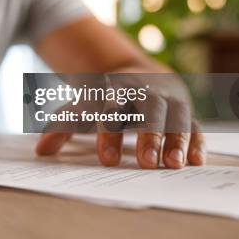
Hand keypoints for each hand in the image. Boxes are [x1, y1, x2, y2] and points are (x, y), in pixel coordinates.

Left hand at [34, 76, 206, 168]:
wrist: (137, 74)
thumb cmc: (104, 100)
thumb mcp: (82, 107)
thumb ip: (63, 126)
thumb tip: (41, 150)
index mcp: (113, 89)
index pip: (110, 107)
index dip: (108, 132)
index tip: (107, 160)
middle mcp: (142, 91)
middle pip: (147, 108)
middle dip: (147, 134)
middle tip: (145, 162)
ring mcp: (166, 99)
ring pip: (175, 114)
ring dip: (176, 138)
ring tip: (173, 165)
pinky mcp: (184, 110)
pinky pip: (195, 123)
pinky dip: (197, 140)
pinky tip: (196, 161)